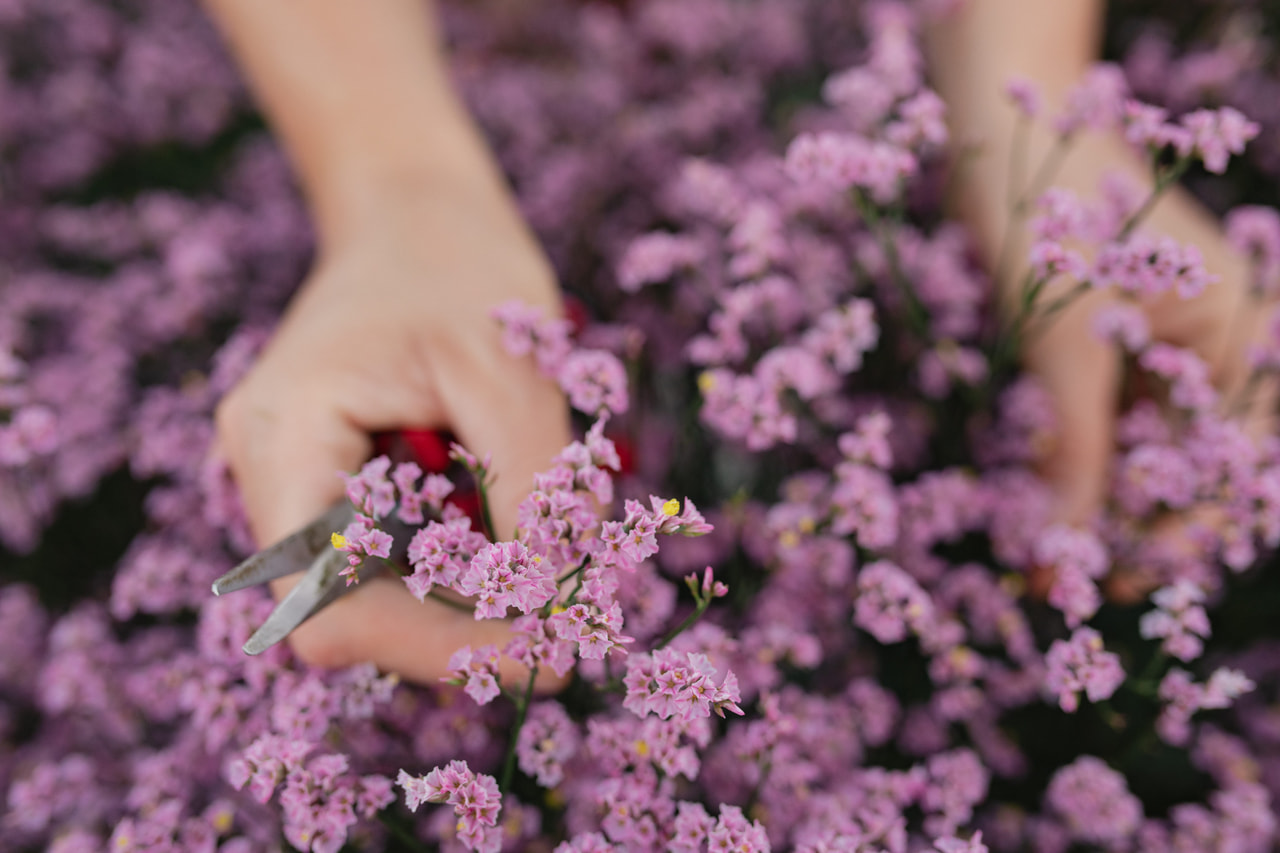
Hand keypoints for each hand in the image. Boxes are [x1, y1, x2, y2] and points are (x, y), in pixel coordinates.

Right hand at [215, 175, 570, 682]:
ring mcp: (294, 484)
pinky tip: (518, 548)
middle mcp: (269, 474)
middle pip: (350, 615)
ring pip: (374, 599)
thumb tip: (553, 601)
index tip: (544, 651)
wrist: (415, 213)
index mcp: (285, 437)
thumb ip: (533, 487)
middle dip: (460, 634)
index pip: (330, 604)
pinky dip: (459, 572)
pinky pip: (390, 563)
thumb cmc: (458, 265)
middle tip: (568, 634)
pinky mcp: (332, 488)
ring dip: (466, 606)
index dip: (435, 646)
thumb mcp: (511, 367)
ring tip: (555, 583)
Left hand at [1007, 134, 1273, 598]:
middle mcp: (1221, 347)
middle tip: (1069, 581)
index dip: (1173, 536)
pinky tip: (1042, 496)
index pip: (1226, 468)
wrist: (1001, 138)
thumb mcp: (1064, 345)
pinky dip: (1079, 457)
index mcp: (1246, 337)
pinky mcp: (1121, 346)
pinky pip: (1112, 419)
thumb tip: (1066, 549)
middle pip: (1189, 467)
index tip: (1112, 586)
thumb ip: (1076, 448)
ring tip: (1046, 554)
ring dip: (1100, 498)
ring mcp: (1171, 347)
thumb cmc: (1050, 223)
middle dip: (1133, 524)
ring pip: (1146, 450)